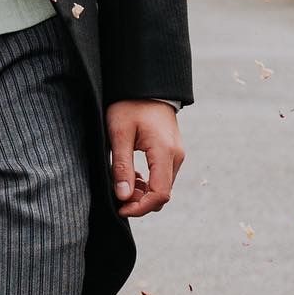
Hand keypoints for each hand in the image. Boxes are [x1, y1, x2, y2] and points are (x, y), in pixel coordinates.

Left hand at [106, 98, 183, 217]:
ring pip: (163, 186)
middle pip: (163, 194)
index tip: (120, 209)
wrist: (146, 85)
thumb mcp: (119, 133)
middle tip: (117, 198)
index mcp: (164, 152)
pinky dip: (148, 183)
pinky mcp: (172, 152)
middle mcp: (176, 156)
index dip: (140, 207)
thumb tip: (123, 196)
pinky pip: (163, 176)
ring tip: (122, 185)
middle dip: (140, 202)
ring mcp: (176, 154)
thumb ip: (122, 166)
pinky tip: (132, 177)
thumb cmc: (130, 105)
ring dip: (143, 193)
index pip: (160, 194)